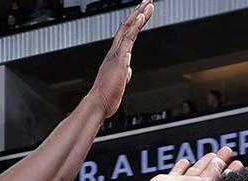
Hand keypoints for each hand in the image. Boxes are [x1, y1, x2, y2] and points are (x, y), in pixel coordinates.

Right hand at [89, 0, 153, 119]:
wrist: (98, 105)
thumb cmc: (106, 98)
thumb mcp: (119, 83)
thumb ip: (124, 74)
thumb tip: (128, 70)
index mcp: (114, 58)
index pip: (125, 36)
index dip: (134, 24)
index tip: (141, 14)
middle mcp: (114, 53)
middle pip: (126, 27)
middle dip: (138, 13)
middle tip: (147, 1)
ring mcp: (116, 54)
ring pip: (128, 29)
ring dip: (139, 14)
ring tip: (149, 3)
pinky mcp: (119, 58)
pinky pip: (128, 38)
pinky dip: (136, 25)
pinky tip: (142, 16)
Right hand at [140, 146, 242, 180]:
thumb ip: (213, 172)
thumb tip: (220, 162)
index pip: (220, 177)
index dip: (230, 170)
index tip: (237, 163)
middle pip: (211, 171)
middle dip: (219, 162)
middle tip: (228, 151)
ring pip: (197, 169)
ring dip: (204, 162)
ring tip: (212, 155)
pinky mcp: (172, 180)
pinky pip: (179, 171)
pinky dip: (182, 166)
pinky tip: (186, 162)